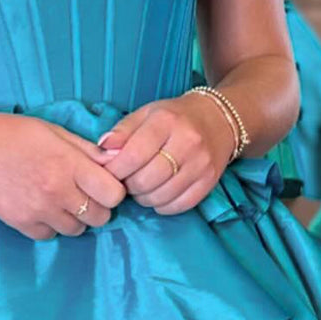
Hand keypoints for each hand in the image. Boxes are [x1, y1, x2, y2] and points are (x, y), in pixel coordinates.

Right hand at [0, 111, 125, 241]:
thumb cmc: (10, 133)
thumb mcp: (53, 131)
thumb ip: (86, 149)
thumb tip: (117, 160)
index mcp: (68, 163)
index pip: (114, 194)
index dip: (113, 189)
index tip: (103, 181)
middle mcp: (57, 190)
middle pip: (101, 217)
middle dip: (98, 205)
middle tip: (84, 191)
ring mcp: (39, 210)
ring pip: (78, 229)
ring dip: (75, 217)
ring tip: (60, 197)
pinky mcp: (21, 224)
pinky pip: (51, 235)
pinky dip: (51, 225)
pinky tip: (41, 205)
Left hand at [98, 96, 236, 214]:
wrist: (218, 119)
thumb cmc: (174, 117)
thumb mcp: (145, 114)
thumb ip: (122, 131)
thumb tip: (102, 151)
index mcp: (166, 121)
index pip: (133, 154)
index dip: (115, 169)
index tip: (108, 171)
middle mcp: (187, 142)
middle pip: (146, 179)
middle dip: (128, 185)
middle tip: (125, 180)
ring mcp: (201, 164)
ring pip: (161, 196)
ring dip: (143, 197)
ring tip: (140, 186)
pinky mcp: (210, 181)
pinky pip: (179, 205)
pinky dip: (162, 205)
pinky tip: (158, 193)